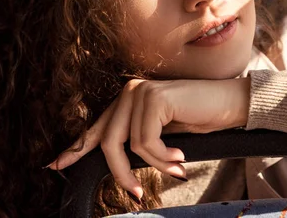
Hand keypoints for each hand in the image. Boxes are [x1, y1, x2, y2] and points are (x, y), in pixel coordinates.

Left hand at [48, 77, 249, 198]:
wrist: (230, 104)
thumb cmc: (200, 119)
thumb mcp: (162, 135)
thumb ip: (137, 141)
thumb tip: (117, 164)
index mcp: (128, 99)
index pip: (98, 127)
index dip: (76, 148)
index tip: (57, 166)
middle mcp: (130, 91)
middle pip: (108, 142)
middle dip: (121, 173)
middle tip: (138, 195)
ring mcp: (141, 92)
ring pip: (130, 146)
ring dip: (155, 165)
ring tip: (178, 166)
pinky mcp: (154, 99)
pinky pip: (146, 143)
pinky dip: (162, 157)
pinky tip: (181, 155)